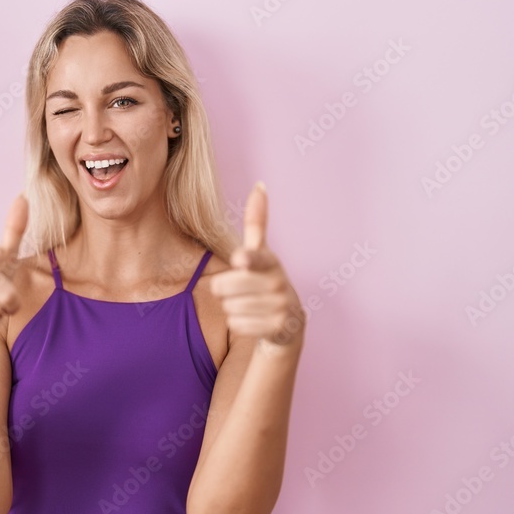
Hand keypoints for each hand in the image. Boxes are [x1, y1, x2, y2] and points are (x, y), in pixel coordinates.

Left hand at [210, 182, 304, 347]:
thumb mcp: (261, 252)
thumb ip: (257, 222)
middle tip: (241, 291)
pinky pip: (237, 324)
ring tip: (250, 306)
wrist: (288, 321)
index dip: (247, 260)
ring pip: (230, 307)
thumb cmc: (265, 279)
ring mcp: (281, 307)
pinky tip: (254, 320)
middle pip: (225, 287)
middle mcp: (279, 283)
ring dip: (233, 308)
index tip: (239, 260)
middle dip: (225, 291)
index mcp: (272, 262)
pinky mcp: (278, 329)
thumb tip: (260, 185)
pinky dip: (239, 324)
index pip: (256, 259)